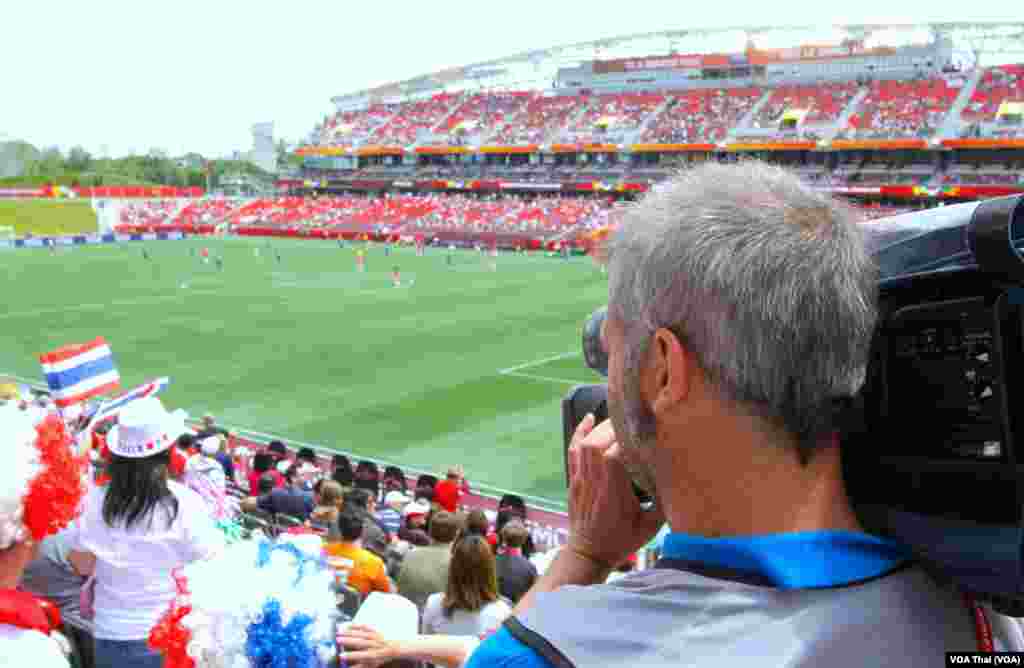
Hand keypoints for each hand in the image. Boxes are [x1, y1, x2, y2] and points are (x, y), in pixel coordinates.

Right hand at [337, 624, 397, 667]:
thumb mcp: (373, 663)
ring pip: (362, 633)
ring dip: (350, 632)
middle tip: (337, 640)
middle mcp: (375, 644)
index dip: (351, 656)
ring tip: (339, 631)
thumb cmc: (384, 657)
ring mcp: (376, 636)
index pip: (361, 655)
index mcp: (375, 654)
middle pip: (360, 642)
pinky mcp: (376, 630)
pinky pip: (366, 626)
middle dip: (348, 641)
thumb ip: (362, 665)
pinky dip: (358, 625)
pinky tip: (349, 624)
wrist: (397, 647)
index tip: (341, 656)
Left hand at [566, 415, 664, 569]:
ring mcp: (580, 480)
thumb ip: (664, 504)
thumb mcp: (650, 527)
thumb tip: (680, 481)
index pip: (614, 457)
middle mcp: (594, 483)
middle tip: (633, 423)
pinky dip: (580, 432)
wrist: (589, 553)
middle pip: (596, 445)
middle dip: (614, 428)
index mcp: (613, 494)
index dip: (627, 442)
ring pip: (584, 445)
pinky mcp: (574, 479)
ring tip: (618, 421)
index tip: (644, 435)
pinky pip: (573, 451)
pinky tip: (589, 418)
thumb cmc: (621, 541)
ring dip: (600, 428)